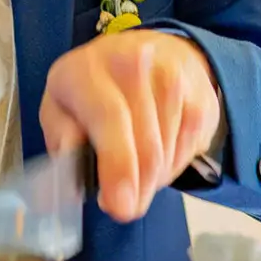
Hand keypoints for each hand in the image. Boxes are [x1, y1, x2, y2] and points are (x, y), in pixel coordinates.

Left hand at [40, 31, 220, 221]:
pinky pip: (189, 152)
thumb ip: (62, 139)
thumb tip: (74, 171)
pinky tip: (154, 155)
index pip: (111, 118)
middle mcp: (135, 64)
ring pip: (169, 154)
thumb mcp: (59, 109)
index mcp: (88, 70)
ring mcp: (175, 79)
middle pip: (147, 146)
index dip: (118, 166)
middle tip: (125, 207)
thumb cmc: (90, 91)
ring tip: (133, 170)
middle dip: (137, 189)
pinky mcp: (201, 97)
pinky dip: (171, 167)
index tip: (120, 206)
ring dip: (152, 179)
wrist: (141, 53)